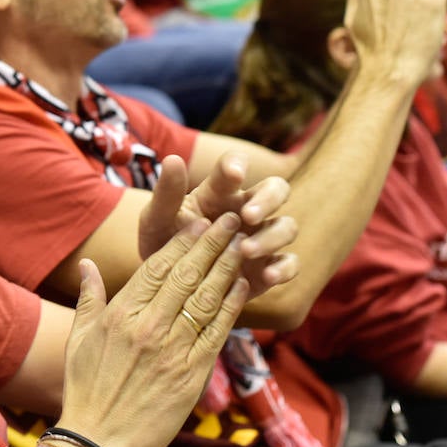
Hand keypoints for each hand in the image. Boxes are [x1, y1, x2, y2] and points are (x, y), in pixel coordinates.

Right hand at [57, 157, 250, 446]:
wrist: (100, 440)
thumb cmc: (86, 389)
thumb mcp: (79, 338)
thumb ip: (89, 298)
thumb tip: (87, 265)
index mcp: (120, 313)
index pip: (156, 266)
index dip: (181, 242)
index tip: (198, 222)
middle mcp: (148, 325)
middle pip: (186, 274)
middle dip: (211, 243)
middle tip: (230, 219)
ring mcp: (172, 349)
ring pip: (206, 297)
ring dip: (227, 267)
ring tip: (243, 244)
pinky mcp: (192, 373)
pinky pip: (217, 331)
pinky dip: (231, 306)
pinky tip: (243, 287)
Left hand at [137, 153, 298, 299]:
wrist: (165, 287)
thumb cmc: (161, 243)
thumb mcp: (156, 219)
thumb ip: (166, 193)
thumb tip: (172, 159)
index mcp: (218, 192)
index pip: (234, 166)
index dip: (237, 164)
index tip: (234, 173)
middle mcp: (246, 210)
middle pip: (277, 189)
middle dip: (268, 199)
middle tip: (248, 215)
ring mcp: (261, 238)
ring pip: (286, 226)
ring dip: (271, 236)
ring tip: (245, 251)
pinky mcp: (267, 269)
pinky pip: (289, 264)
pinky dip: (284, 269)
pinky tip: (267, 277)